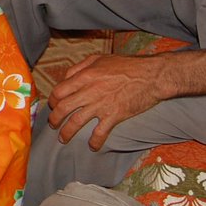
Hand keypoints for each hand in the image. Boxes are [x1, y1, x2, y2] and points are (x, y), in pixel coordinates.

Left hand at [47, 53, 165, 149]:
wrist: (152, 75)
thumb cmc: (126, 65)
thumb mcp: (99, 59)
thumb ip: (80, 67)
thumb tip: (66, 78)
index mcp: (85, 76)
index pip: (59, 91)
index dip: (53, 100)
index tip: (53, 105)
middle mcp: (89, 91)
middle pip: (63, 108)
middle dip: (54, 119)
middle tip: (53, 124)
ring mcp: (101, 105)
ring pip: (76, 122)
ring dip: (67, 132)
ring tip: (63, 139)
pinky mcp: (114, 116)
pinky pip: (100, 133)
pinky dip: (94, 142)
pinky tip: (92, 147)